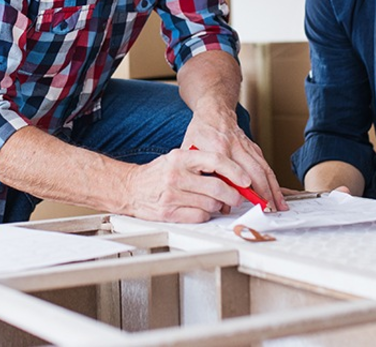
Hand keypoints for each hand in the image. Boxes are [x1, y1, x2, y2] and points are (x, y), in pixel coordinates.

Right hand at [120, 148, 248, 222]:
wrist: (130, 188)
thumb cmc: (157, 174)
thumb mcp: (176, 158)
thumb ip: (199, 162)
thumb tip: (229, 173)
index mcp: (180, 158)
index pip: (216, 161)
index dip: (235, 172)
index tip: (245, 179)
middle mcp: (176, 175)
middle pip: (217, 187)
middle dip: (232, 195)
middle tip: (236, 197)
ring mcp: (172, 195)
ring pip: (211, 204)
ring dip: (218, 206)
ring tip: (214, 202)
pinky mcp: (169, 212)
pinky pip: (199, 216)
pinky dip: (205, 214)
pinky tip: (201, 209)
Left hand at [182, 113, 287, 212]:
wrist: (214, 111)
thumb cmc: (201, 132)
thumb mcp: (192, 153)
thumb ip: (202, 177)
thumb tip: (219, 204)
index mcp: (218, 149)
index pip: (231, 172)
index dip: (240, 190)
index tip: (245, 205)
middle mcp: (236, 148)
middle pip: (254, 172)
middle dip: (264, 193)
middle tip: (269, 210)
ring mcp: (247, 147)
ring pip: (264, 169)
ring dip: (274, 189)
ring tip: (280, 206)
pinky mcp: (254, 148)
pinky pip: (266, 165)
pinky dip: (274, 181)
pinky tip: (278, 193)